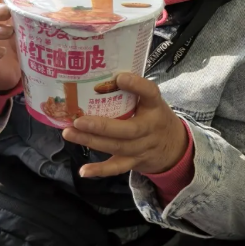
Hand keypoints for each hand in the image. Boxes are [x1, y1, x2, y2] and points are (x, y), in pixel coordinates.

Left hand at [62, 73, 188, 176]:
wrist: (175, 146)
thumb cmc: (154, 116)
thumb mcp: (151, 102)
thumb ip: (133, 91)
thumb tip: (101, 75)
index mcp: (155, 106)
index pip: (150, 93)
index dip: (136, 85)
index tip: (119, 78)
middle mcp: (150, 128)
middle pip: (127, 130)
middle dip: (101, 126)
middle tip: (78, 120)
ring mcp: (142, 147)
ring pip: (117, 147)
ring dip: (91, 141)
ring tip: (69, 133)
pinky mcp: (135, 162)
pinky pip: (117, 167)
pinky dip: (100, 171)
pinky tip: (83, 171)